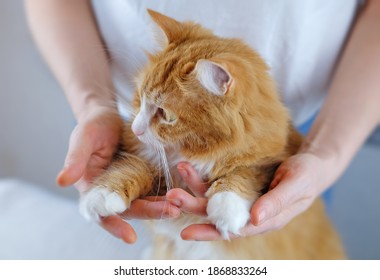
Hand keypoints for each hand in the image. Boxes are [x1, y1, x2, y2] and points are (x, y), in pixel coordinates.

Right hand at [56, 106, 180, 242]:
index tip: (130, 236)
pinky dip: (168, 190)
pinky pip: (156, 186)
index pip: (102, 213)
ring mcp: (130, 185)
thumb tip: (61, 181)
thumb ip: (75, 160)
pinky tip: (183, 190)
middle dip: (150, 212)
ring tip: (181, 203)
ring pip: (147, 200)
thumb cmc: (92, 127)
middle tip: (171, 211)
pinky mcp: (144, 176)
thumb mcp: (83, 139)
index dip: (114, 225)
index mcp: (94, 189)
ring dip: (163, 204)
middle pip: (131, 209)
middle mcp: (113, 192)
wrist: (109, 116)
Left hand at [169, 154, 326, 240]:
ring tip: (180, 171)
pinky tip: (189, 167)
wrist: (312, 161)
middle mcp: (249, 211)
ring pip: (213, 196)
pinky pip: (217, 182)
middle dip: (193, 207)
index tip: (188, 232)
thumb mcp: (296, 185)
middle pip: (217, 213)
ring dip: (194, 187)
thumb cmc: (308, 175)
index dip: (211, 231)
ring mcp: (243, 196)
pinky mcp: (239, 182)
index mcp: (264, 219)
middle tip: (172, 197)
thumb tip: (254, 219)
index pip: (234, 230)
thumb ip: (277, 202)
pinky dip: (203, 176)